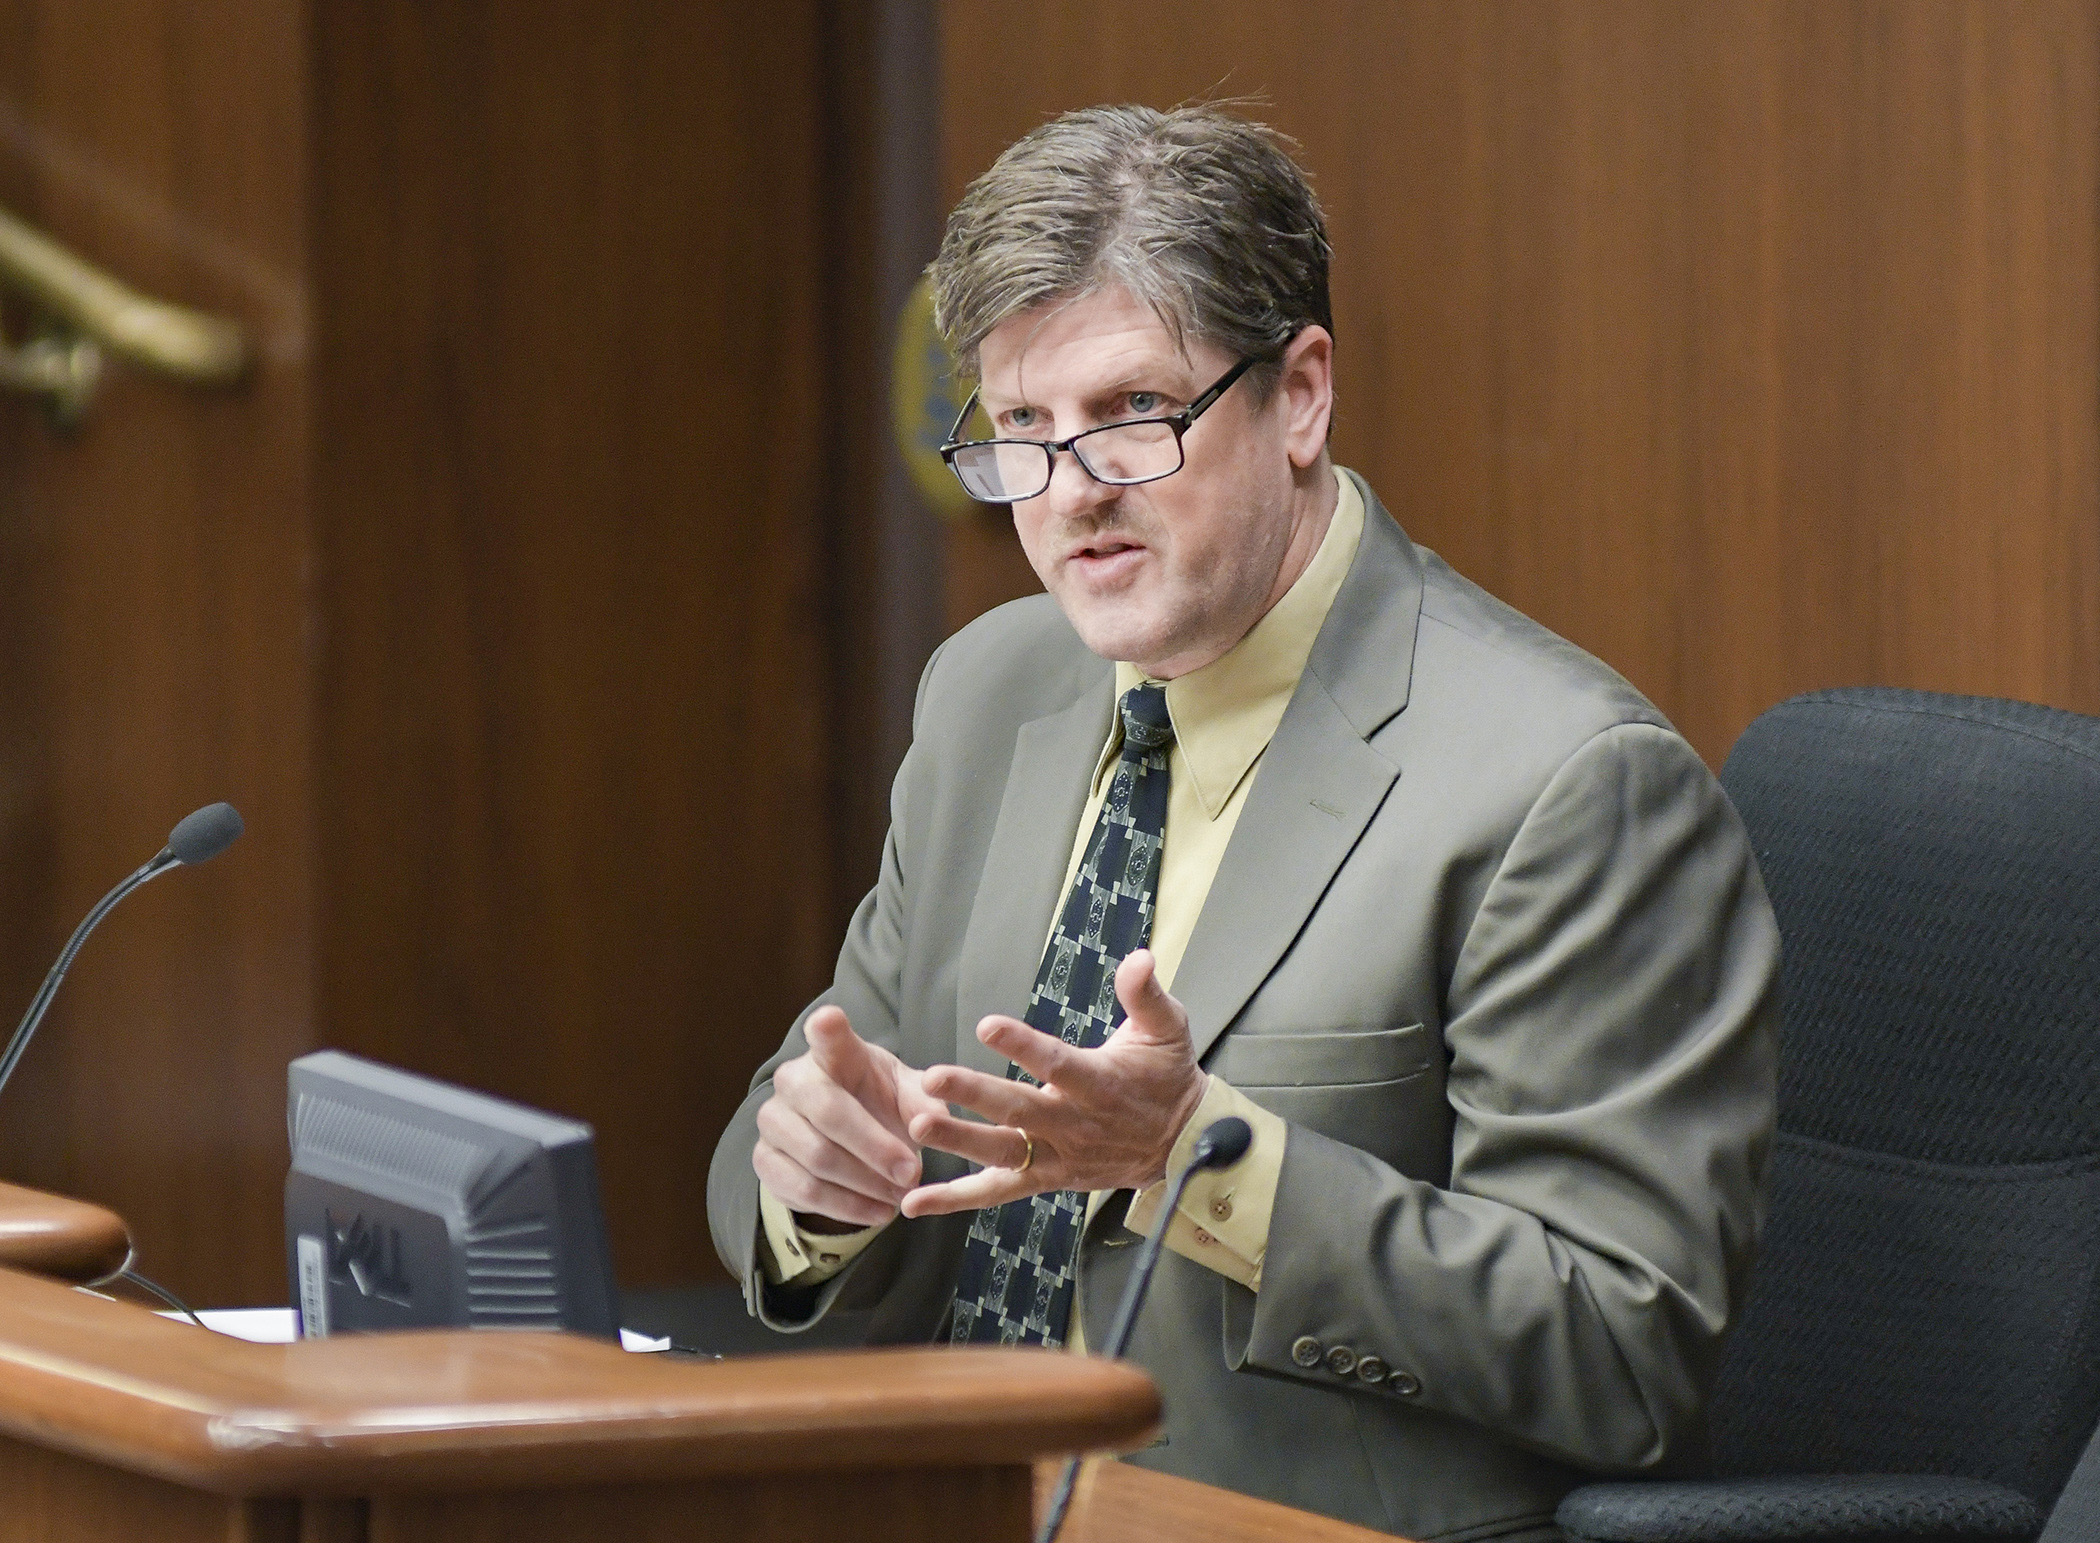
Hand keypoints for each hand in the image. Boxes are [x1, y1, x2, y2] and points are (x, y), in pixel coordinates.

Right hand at [751, 1007, 948, 1228]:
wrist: (845, 1140)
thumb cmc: (879, 1103)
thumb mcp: (909, 1096)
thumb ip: (926, 1103)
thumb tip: (933, 1121)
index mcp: (833, 1052)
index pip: (825, 1034)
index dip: (826, 1028)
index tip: (830, 1020)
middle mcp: (793, 1079)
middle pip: (829, 1112)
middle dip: (876, 1148)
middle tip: (913, 1172)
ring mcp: (773, 1120)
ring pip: (818, 1158)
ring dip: (866, 1184)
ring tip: (902, 1196)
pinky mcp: (765, 1160)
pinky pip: (804, 1191)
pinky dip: (847, 1207)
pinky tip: (877, 1211)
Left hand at [899, 949, 1207, 1216]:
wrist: (1182, 1144)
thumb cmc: (1167, 1077)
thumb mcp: (1168, 1028)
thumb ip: (1146, 994)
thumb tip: (1139, 957)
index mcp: (1100, 1083)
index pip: (1057, 1064)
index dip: (1022, 1046)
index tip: (987, 1026)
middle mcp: (1074, 1124)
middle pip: (1019, 1111)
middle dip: (973, 1095)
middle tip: (931, 1078)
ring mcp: (1058, 1156)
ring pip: (1003, 1154)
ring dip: (958, 1143)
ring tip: (917, 1126)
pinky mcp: (1046, 1178)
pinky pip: (997, 1192)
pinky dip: (954, 1198)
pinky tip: (913, 1201)